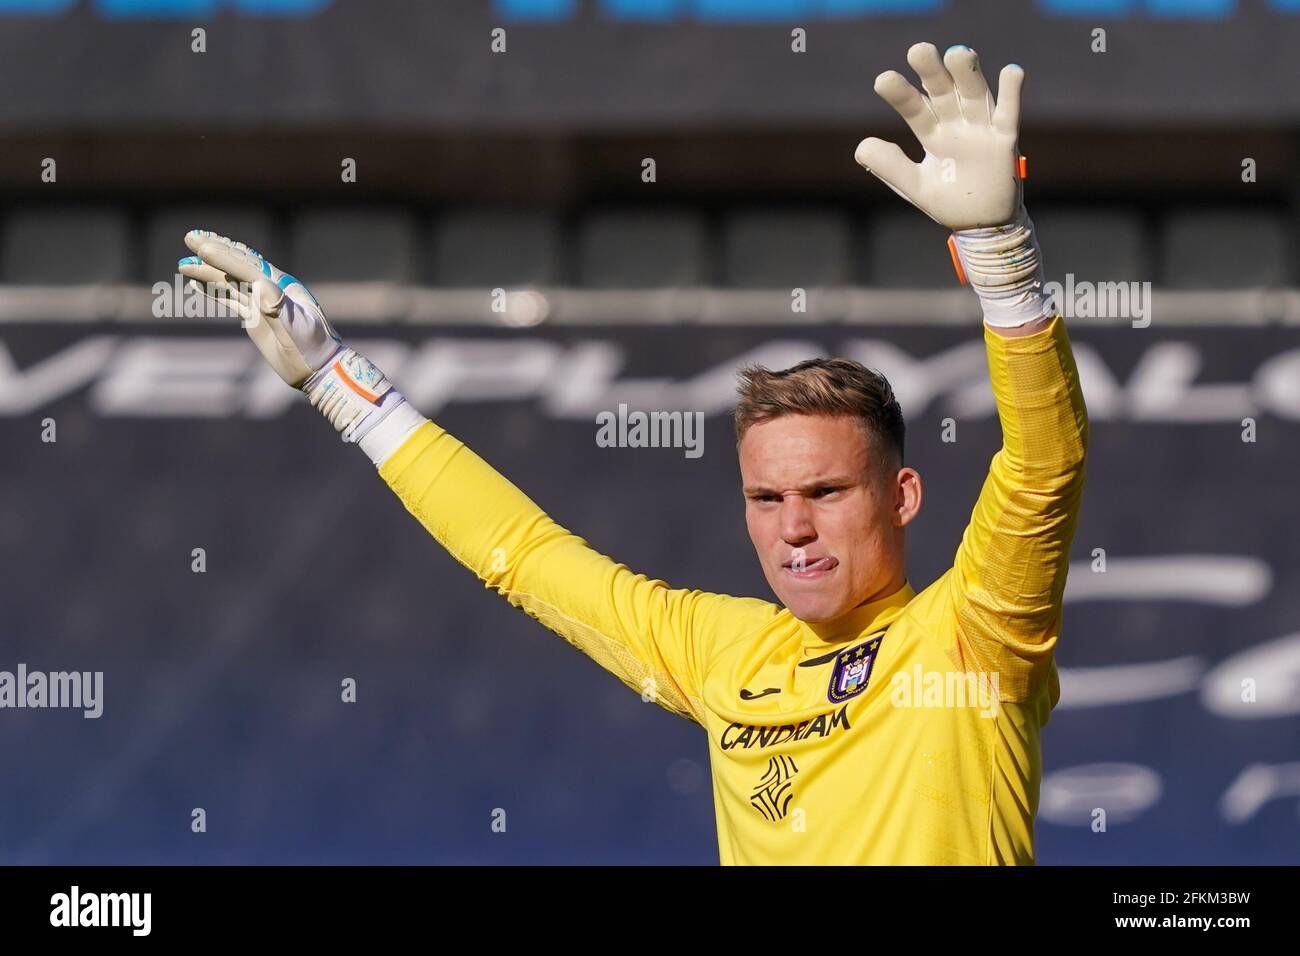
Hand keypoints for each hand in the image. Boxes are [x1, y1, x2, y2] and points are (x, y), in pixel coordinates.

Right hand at [178, 230, 341, 388]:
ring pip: (229, 281)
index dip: (225, 257)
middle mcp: (270, 289)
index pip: (248, 267)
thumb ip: (279, 306)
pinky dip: (213, 290)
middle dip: (213, 250)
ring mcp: (261, 303)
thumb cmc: (312, 347)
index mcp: (282, 286)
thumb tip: (260, 285)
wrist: (318, 369)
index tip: (202, 247)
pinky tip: (196, 284)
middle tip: (189, 236)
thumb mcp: (297, 327)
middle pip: (237, 265)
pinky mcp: (256, 317)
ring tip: (182, 263)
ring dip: (206, 271)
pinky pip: (231, 299)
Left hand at [855, 43, 1023, 230]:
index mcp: (932, 133)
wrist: (982, 224)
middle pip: (943, 92)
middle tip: (918, 50)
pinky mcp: (1005, 140)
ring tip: (957, 53)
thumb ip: (890, 167)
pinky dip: (1012, 92)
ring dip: (967, 74)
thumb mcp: (914, 186)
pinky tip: (1011, 72)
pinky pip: (1010, 112)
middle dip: (932, 72)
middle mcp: (955, 124)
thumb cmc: (948, 201)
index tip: (882, 80)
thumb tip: (860, 146)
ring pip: (974, 95)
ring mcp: (981, 129)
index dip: (900, 94)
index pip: (914, 108)